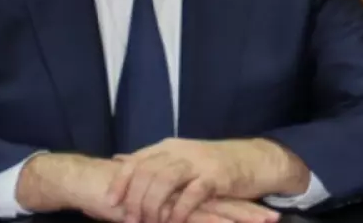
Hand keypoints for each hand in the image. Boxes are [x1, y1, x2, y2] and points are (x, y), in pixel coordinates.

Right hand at [16, 152, 278, 222]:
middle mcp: (180, 192)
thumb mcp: (143, 205)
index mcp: (179, 189)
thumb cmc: (115, 194)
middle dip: (247, 212)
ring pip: (212, 210)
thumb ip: (161, 208)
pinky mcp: (161, 209)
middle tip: (273, 218)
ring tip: (263, 221)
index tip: (264, 213)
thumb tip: (172, 214)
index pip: (215, 198)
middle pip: (221, 203)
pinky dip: (209, 222)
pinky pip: (189, 218)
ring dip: (237, 217)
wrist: (92, 182)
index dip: (239, 206)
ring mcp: (172, 200)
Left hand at [106, 138, 287, 222]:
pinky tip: (172, 222)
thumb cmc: (212, 163)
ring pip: (165, 181)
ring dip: (153, 205)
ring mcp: (197, 162)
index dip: (121, 182)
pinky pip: (191, 194)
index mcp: (168, 147)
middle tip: (131, 220)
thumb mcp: (178, 156)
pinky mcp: (215, 176)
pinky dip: (179, 211)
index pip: (136, 161)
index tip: (110, 202)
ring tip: (149, 222)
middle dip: (135, 199)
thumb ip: (150, 159)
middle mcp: (179, 151)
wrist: (253, 158)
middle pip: (147, 172)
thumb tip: (118, 160)